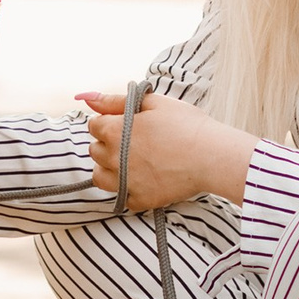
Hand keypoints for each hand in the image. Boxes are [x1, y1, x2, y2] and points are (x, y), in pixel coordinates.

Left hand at [77, 89, 256, 208]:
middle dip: (108, 143)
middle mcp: (113, 159)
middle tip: (134, 140)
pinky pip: (121, 196)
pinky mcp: (139, 200)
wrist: (213, 157)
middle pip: (94, 149)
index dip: (110, 120)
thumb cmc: (187, 125)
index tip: (129, 123)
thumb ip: (115, 101)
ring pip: (100, 176)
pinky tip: (145, 178)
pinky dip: (128, 188)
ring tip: (132, 161)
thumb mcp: (152, 103)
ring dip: (109, 167)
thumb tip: (85, 97)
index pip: (94, 125)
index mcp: (114, 131)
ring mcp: (125, 182)